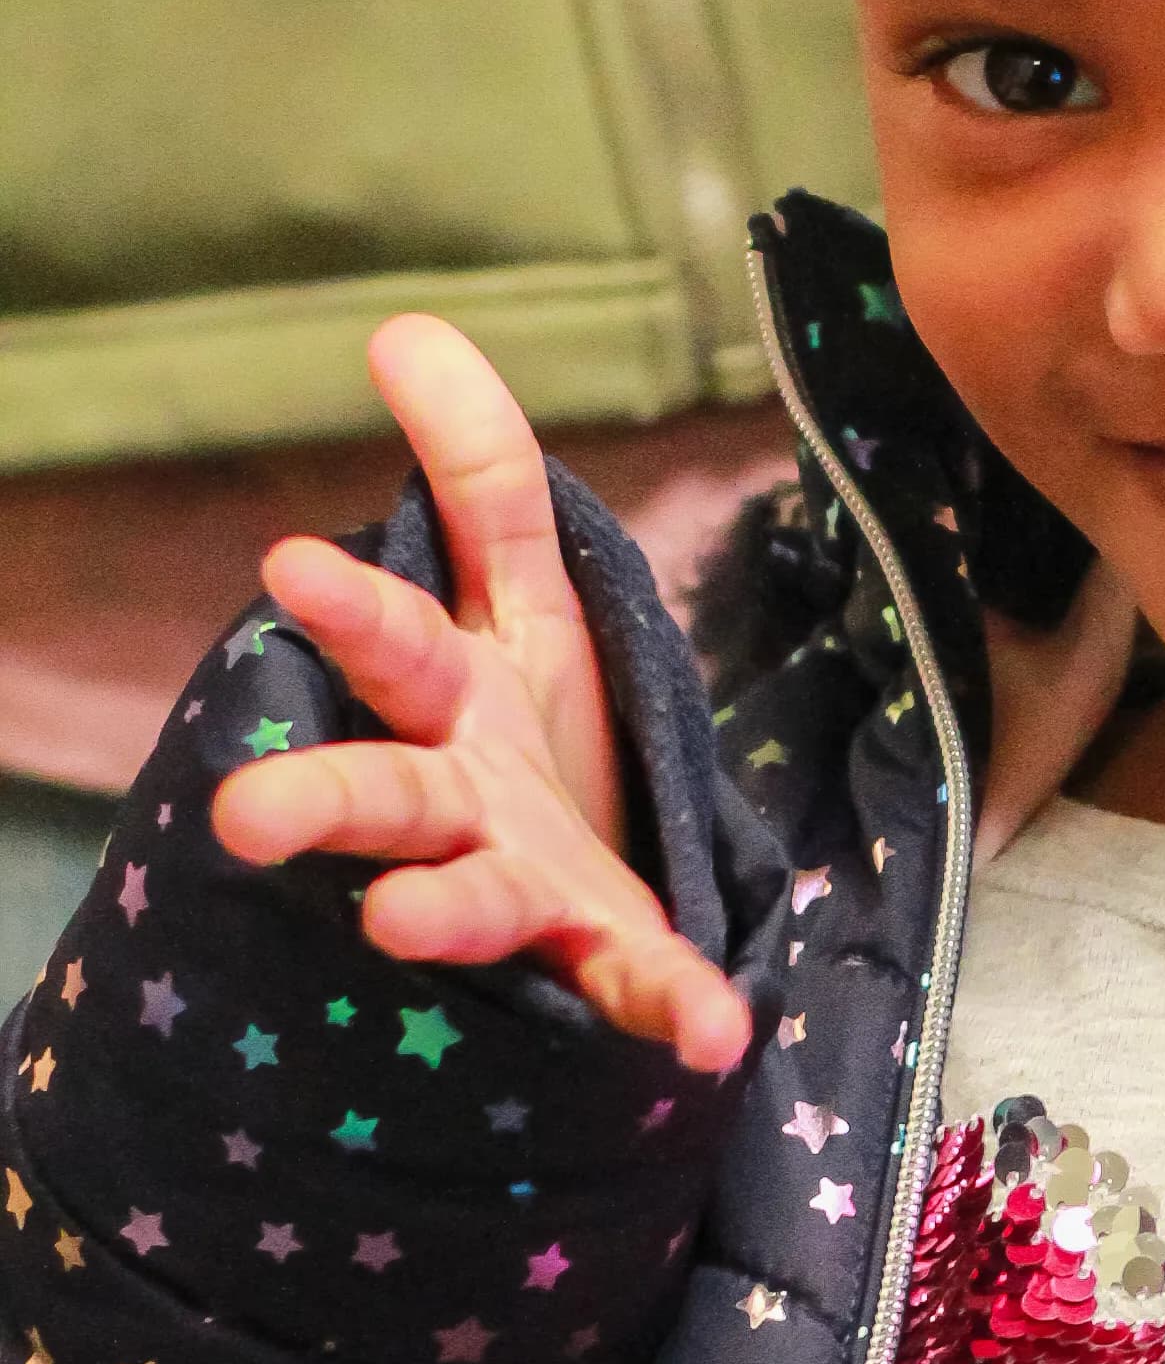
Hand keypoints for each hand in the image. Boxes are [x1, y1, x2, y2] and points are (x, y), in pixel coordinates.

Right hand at [212, 313, 753, 1077]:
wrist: (590, 881)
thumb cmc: (538, 725)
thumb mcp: (524, 590)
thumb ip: (476, 473)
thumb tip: (405, 326)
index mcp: (451, 694)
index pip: (398, 634)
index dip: (351, 606)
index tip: (290, 570)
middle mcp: (468, 795)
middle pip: (387, 790)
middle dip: (323, 797)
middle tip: (247, 814)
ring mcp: (529, 884)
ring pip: (473, 900)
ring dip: (442, 913)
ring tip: (398, 923)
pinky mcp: (607, 953)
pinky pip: (638, 987)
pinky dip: (674, 1009)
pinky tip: (717, 1036)